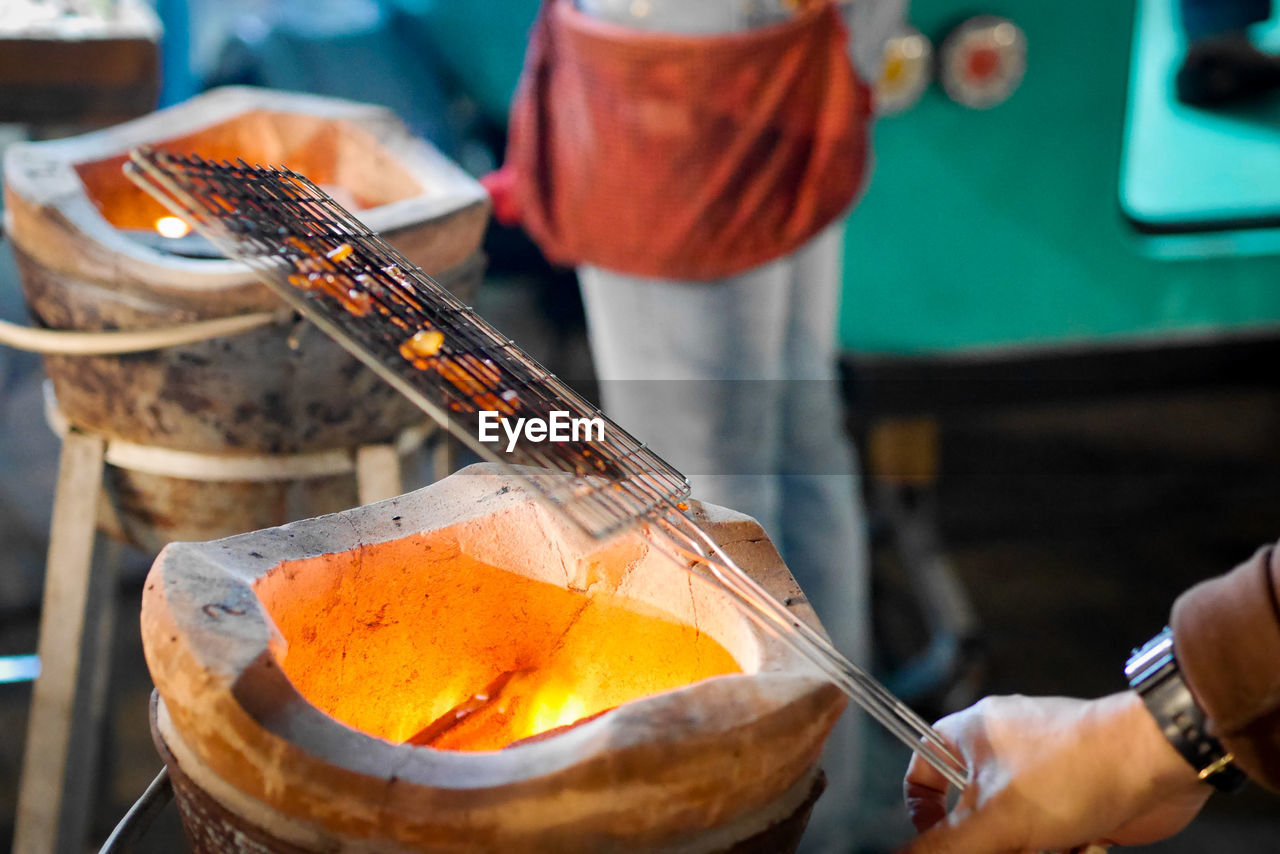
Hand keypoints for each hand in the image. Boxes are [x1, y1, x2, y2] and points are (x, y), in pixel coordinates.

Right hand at [900, 691, 1211, 853]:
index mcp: (970, 735)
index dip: (922, 810)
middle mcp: (1002, 751)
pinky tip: (1084, 843)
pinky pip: (1052, 836)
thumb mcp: (995, 819)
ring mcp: (1042, 775)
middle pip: (974, 816)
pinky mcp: (1076, 798)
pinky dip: (1065, 848)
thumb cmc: (1072, 768)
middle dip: (996, 844)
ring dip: (1034, 850)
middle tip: (1014, 847)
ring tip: (1057, 843)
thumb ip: (944, 846)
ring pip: (1016, 833)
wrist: (1156, 764)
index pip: (921, 769)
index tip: (938, 841)